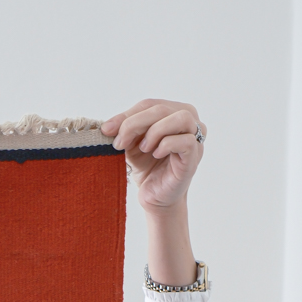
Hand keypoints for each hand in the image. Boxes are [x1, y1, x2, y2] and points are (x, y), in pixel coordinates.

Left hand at [102, 99, 204, 213]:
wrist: (155, 197)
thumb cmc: (147, 167)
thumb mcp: (131, 144)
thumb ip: (123, 130)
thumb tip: (106, 126)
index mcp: (174, 111)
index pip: (150, 104)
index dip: (127, 115)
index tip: (107, 130)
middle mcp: (190, 120)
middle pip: (162, 109)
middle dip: (135, 124)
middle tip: (120, 143)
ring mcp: (195, 138)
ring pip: (180, 118)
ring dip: (156, 131)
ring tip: (144, 148)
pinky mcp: (195, 155)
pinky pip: (186, 141)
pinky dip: (167, 145)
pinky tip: (156, 154)